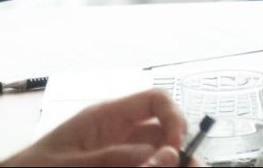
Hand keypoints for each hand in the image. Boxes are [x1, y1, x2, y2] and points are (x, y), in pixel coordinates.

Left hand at [0, 88, 188, 166]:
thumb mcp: (70, 162)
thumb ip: (112, 157)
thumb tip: (157, 152)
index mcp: (106, 116)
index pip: (154, 101)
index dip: (174, 117)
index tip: (176, 148)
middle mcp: (118, 131)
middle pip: (163, 130)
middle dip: (180, 147)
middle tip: (191, 167)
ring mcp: (117, 151)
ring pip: (158, 152)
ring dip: (171, 162)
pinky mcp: (115, 166)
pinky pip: (142, 164)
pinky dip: (155, 167)